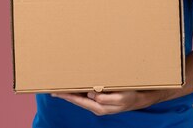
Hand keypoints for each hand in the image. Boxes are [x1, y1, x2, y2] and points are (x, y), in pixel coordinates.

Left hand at [51, 90, 165, 115]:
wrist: (141, 98)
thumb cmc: (131, 96)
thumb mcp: (121, 97)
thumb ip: (105, 98)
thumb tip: (90, 94)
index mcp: (99, 107)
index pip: (78, 100)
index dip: (66, 96)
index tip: (55, 92)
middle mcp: (97, 106)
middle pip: (76, 100)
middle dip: (65, 94)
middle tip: (52, 88)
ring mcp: (99, 103)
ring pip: (81, 97)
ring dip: (71, 92)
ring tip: (60, 87)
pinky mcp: (102, 99)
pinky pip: (87, 95)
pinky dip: (79, 90)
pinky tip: (75, 86)